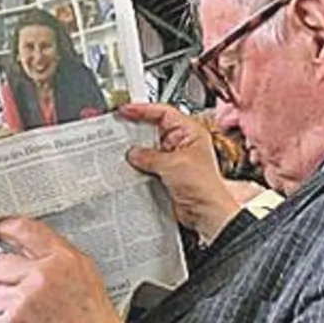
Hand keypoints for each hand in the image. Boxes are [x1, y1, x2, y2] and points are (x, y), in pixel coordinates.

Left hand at [0, 217, 136, 322]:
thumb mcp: (88, 283)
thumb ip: (57, 265)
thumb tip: (32, 258)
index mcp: (65, 261)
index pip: (24, 230)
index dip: (3, 228)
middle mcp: (42, 277)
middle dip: (3, 278)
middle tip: (19, 294)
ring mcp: (23, 302)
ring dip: (5, 306)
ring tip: (32, 321)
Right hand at [119, 103, 241, 242]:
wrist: (206, 212)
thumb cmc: (203, 186)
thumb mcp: (173, 164)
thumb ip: (149, 156)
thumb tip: (133, 152)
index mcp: (190, 132)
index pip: (163, 113)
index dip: (143, 109)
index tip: (126, 110)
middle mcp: (182, 144)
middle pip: (154, 129)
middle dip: (136, 130)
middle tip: (118, 128)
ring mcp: (174, 159)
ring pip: (149, 148)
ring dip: (136, 150)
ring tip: (120, 148)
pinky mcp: (167, 175)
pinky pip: (148, 165)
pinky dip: (138, 166)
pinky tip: (127, 166)